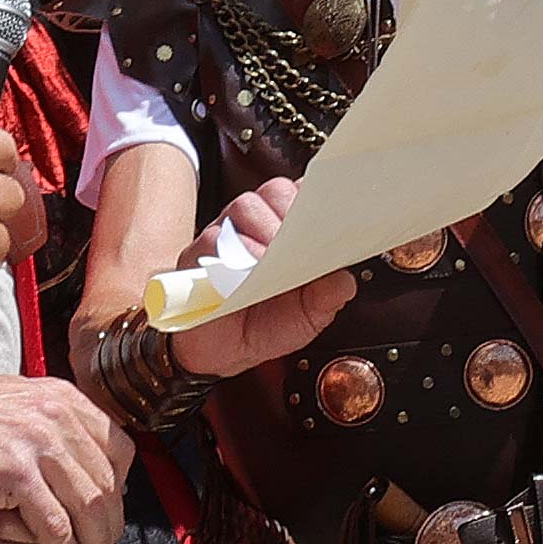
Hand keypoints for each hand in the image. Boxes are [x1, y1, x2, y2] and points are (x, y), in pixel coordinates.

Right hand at [0, 374, 130, 543]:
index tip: (111, 514)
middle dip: (109, 527)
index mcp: (64, 397)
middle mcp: (56, 415)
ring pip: (86, 507)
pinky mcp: (15, 474)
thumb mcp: (23, 405)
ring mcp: (37, 442)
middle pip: (107, 483)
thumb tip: (95, 463)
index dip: (122, 490)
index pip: (118, 449)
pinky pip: (54, 525)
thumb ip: (60, 427)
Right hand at [168, 178, 359, 378]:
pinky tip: (244, 277)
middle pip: (277, 192)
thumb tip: (343, 281)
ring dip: (263, 236)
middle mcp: (259, 223)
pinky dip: (233, 256)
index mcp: (290, 230)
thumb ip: (325, 298)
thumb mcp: (305, 319)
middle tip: (299, 252)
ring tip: (271, 267)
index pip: (306, 195)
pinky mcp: (199, 249)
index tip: (326, 224)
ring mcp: (227, 231)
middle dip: (292, 219)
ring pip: (246, 207)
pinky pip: (215, 237)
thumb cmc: (265, 324)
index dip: (316, 203)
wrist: (219, 351)